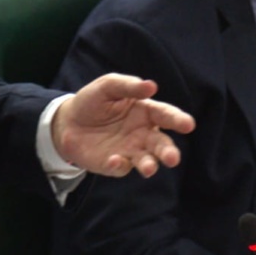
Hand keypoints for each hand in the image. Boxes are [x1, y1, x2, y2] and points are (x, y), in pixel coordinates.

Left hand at [51, 74, 194, 177]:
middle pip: (161, 144)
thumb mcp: (107, 86)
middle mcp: (143, 134)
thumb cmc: (93, 101)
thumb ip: (128, 86)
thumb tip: (152, 86)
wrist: (67, 122)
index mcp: (146, 112)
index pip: (165, 115)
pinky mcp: (115, 164)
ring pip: (147, 161)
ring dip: (150, 165)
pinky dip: (120, 165)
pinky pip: (122, 168)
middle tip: (172, 158)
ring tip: (148, 168)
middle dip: (169, 152)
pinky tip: (114, 159)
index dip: (178, 120)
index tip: (188, 124)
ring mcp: (130, 151)